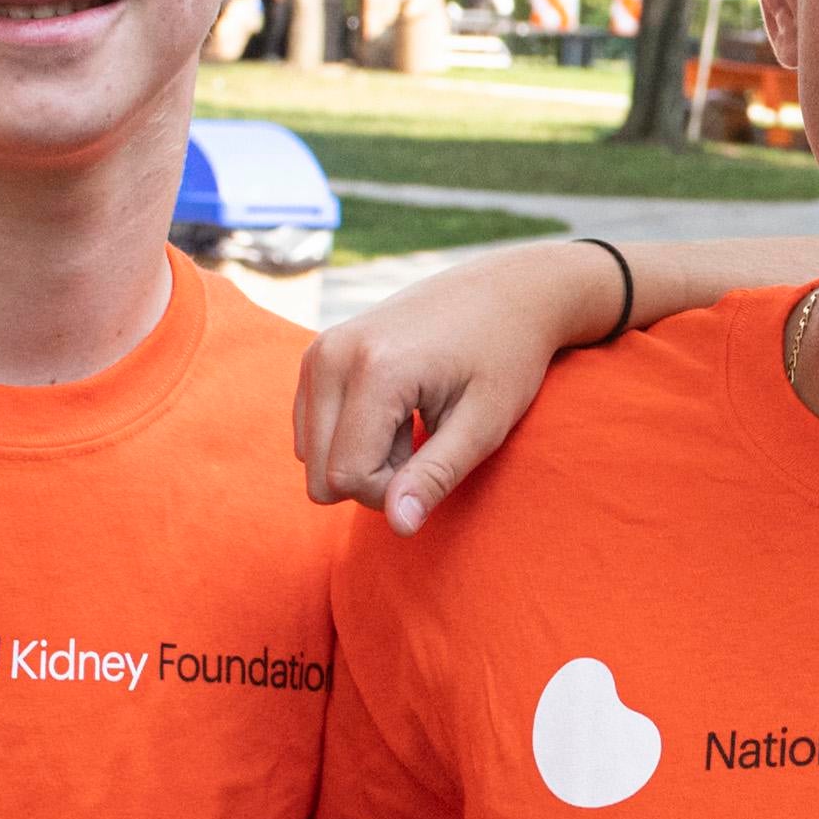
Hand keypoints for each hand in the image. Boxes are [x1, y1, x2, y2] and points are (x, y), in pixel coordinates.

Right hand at [293, 240, 623, 530]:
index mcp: (375, 369)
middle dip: (375, 477)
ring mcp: (318, 352)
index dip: (393, 492)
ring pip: (312, 458)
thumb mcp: (484, 425)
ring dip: (364, 456)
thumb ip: (436, 476)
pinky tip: (396, 407)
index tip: (437, 460)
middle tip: (425, 439)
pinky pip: (312, 433)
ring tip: (413, 419)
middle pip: (320, 475)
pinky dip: (353, 435)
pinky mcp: (316, 356)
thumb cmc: (505, 358)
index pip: (348, 478)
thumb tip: (398, 527)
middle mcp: (331, 355)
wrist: (506, 291)